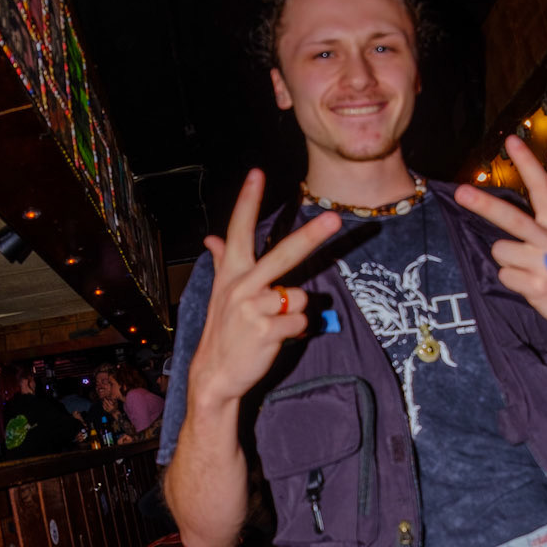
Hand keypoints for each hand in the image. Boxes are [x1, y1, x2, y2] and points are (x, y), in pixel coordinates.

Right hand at [189, 169, 340, 410]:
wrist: (215, 373)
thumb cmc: (225, 331)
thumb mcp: (221, 294)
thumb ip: (222, 262)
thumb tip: (212, 239)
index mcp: (232, 273)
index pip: (240, 229)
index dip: (248, 200)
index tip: (257, 173)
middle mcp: (242, 285)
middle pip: (283, 254)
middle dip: (311, 236)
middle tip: (335, 219)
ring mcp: (254, 307)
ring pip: (299, 296)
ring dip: (296, 312)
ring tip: (276, 324)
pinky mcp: (267, 330)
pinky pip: (301, 321)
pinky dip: (297, 330)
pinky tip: (280, 337)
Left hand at [454, 136, 546, 340]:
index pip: (542, 187)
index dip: (527, 163)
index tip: (512, 142)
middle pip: (511, 217)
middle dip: (484, 204)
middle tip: (461, 193)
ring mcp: (543, 264)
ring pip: (500, 251)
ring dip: (508, 259)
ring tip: (528, 266)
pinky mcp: (535, 285)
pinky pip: (504, 275)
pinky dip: (512, 280)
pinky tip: (530, 282)